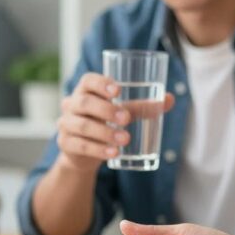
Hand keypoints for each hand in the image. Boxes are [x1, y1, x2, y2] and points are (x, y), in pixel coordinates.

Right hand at [55, 73, 173, 173]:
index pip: (88, 81)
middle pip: (84, 103)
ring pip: (83, 126)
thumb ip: (141, 106)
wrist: (83, 152)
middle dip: (107, 110)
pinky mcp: (66, 144)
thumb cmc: (104, 123)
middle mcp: (72, 105)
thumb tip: (169, 99)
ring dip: (105, 133)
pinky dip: (99, 149)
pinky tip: (113, 153)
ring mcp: (66, 124)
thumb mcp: (121, 113)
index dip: (100, 83)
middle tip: (127, 119)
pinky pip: (81, 146)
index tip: (118, 91)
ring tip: (125, 140)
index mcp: (85, 91)